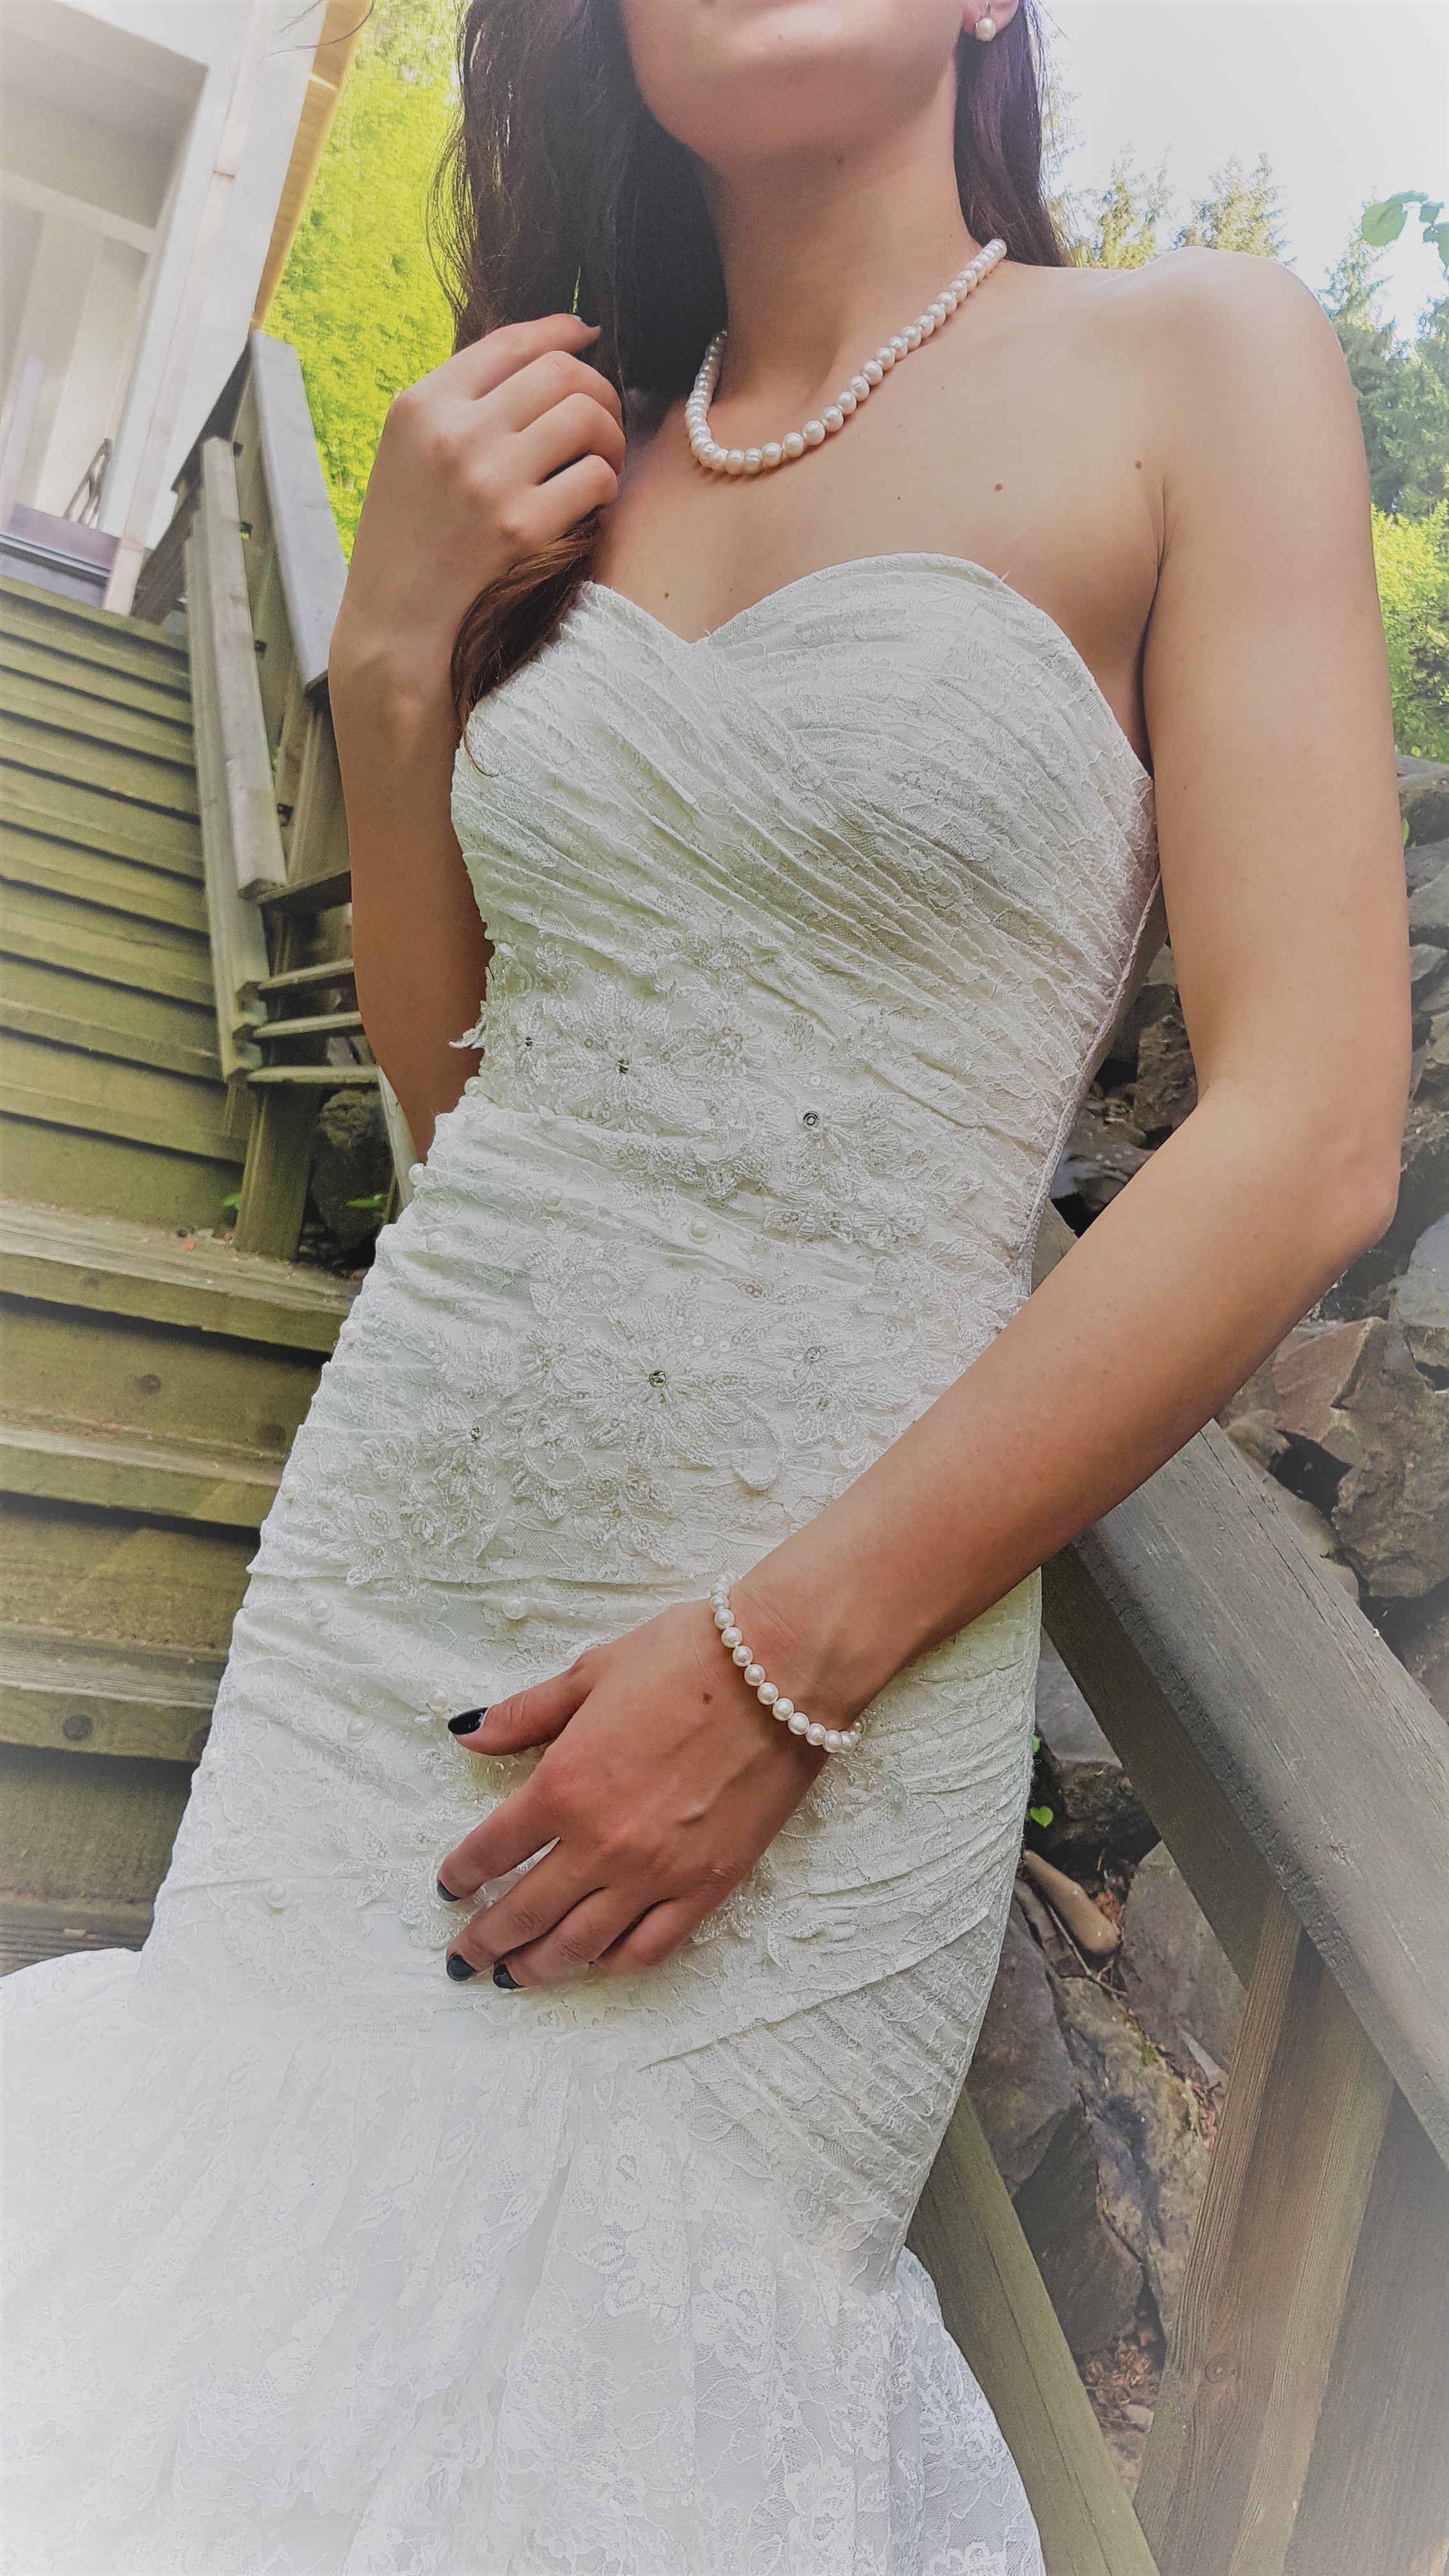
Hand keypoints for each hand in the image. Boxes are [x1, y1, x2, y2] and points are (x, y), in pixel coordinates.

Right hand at [329, 313, 625, 720]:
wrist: (393, 627)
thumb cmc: (406, 543)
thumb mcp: (409, 456)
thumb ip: (459, 408)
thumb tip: (538, 359)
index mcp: (421, 404)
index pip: (510, 342)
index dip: (561, 332)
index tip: (587, 336)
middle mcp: (453, 431)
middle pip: (560, 372)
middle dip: (598, 391)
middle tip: (602, 423)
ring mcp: (487, 478)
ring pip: (587, 417)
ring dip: (610, 438)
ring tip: (603, 463)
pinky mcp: (520, 527)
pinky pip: (596, 479)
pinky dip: (606, 487)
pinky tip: (593, 504)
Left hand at [436, 1598, 840, 1987]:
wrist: (780, 1670)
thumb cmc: (685, 1657)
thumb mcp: (590, 1673)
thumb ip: (525, 1714)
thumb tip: (467, 1733)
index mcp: (562, 1785)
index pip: (490, 1850)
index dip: (459, 1876)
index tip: (448, 1888)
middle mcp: (601, 1842)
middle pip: (523, 1914)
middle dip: (482, 1942)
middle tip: (460, 1960)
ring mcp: (656, 1873)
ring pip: (579, 1946)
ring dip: (536, 1967)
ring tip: (513, 1976)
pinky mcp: (708, 1887)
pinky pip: (649, 1947)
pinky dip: (613, 1962)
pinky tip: (596, 1960)